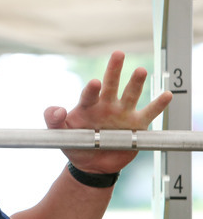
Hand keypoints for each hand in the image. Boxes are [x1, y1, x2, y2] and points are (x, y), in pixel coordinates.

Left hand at [44, 50, 171, 173]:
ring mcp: (123, 113)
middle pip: (111, 85)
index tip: (94, 82)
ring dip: (136, 83)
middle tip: (117, 54)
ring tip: (140, 71)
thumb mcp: (59, 134)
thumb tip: (57, 109)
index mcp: (88, 105)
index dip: (91, 89)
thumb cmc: (75, 144)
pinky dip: (158, 105)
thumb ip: (53, 120)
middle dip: (114, 70)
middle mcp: (107, 105)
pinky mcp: (137, 125)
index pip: (89, 94)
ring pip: (131, 95)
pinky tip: (166, 95)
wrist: (91, 164)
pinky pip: (149, 113)